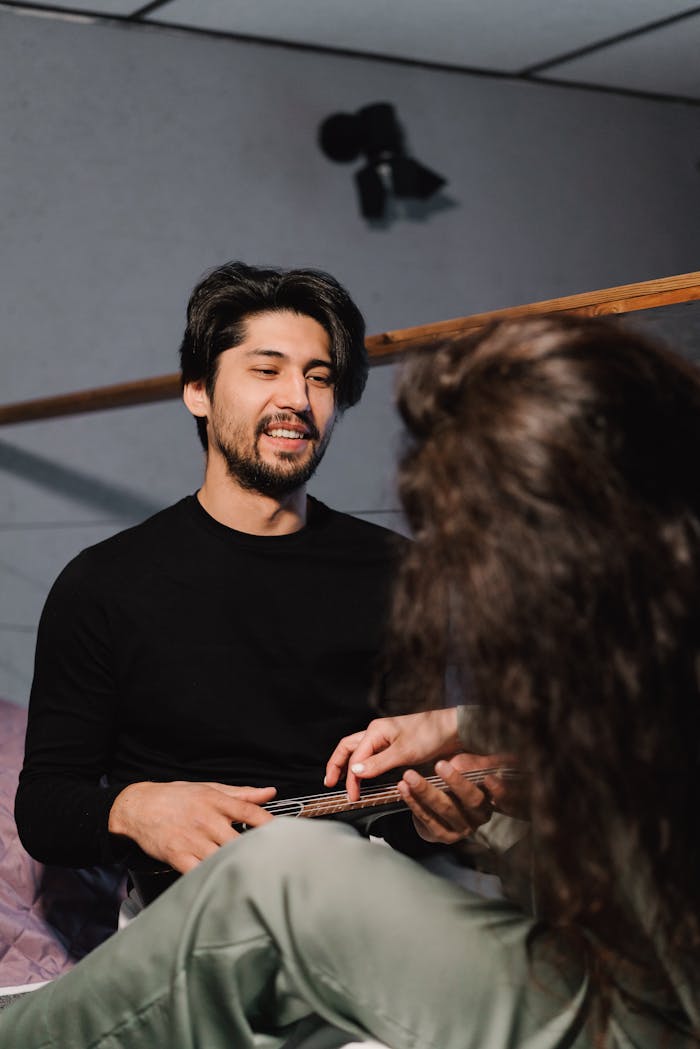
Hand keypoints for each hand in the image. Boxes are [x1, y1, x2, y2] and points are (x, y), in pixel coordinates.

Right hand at [108, 780, 276, 872]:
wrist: (139, 806)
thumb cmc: (177, 797)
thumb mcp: (209, 789)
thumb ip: (241, 794)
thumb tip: (270, 792)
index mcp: (216, 802)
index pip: (250, 812)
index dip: (270, 824)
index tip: (285, 834)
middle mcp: (206, 820)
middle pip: (239, 840)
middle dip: (256, 851)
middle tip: (274, 861)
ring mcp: (191, 839)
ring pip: (222, 858)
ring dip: (238, 866)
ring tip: (255, 875)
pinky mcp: (177, 856)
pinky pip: (199, 872)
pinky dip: (213, 879)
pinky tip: (225, 883)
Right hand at [324, 709, 460, 801]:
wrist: (453, 731)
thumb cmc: (430, 735)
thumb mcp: (404, 752)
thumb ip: (378, 763)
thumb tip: (354, 771)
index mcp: (375, 731)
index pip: (354, 757)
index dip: (350, 778)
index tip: (352, 796)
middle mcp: (377, 733)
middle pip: (348, 748)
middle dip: (337, 765)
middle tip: (330, 783)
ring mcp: (385, 740)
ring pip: (359, 752)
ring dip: (349, 766)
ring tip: (342, 781)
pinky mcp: (394, 747)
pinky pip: (372, 756)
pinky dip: (364, 767)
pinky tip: (364, 777)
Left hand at [397, 752, 518, 843]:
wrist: (438, 811)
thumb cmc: (455, 783)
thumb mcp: (467, 769)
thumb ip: (474, 763)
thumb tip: (485, 754)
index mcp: (491, 798)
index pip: (501, 795)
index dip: (498, 789)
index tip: (490, 777)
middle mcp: (481, 816)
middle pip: (471, 800)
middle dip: (455, 782)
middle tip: (440, 765)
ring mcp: (463, 828)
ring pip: (446, 809)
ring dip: (426, 791)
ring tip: (410, 776)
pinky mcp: (444, 836)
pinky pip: (428, 818)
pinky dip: (414, 802)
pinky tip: (404, 789)